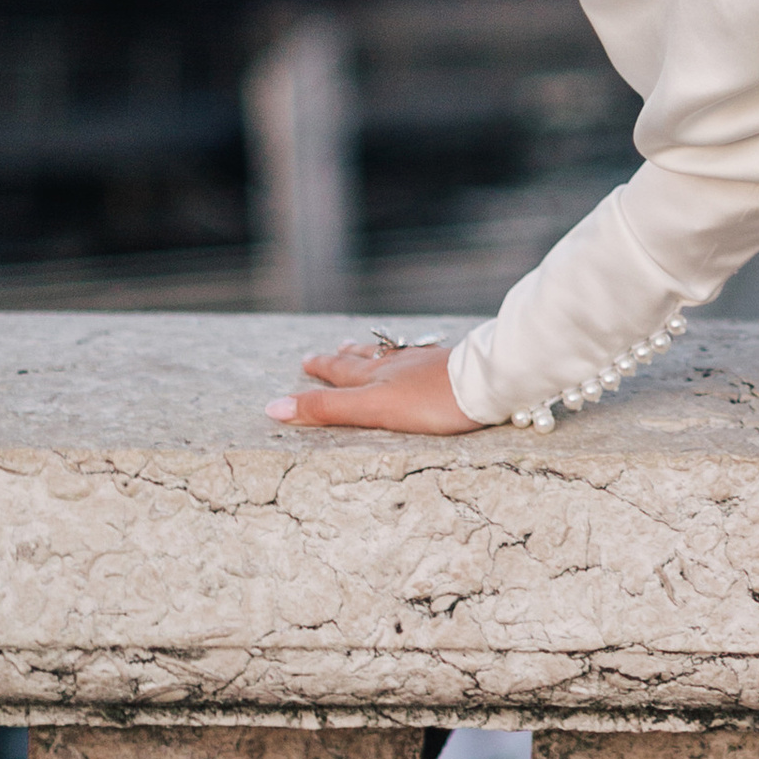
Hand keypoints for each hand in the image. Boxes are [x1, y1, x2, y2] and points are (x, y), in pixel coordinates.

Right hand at [268, 338, 478, 436]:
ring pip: (390, 356)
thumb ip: (327, 409)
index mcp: (375, 376)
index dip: (319, 372)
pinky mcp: (450, 365)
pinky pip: (419, 357)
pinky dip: (406, 357)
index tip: (303, 363)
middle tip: (326, 352)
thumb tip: (273, 408)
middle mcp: (397, 364)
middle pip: (363, 360)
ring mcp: (425, 362)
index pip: (339, 373)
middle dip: (341, 359)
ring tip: (360, 349)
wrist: (485, 383)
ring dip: (371, 354)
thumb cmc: (428, 400)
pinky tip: (417, 356)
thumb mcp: (371, 408)